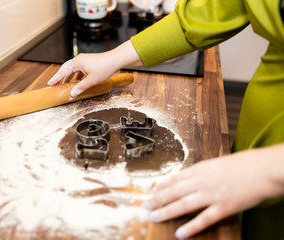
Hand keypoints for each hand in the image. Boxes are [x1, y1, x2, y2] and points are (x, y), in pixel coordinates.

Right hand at [47, 40, 142, 96]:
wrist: (115, 60)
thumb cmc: (104, 68)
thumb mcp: (91, 81)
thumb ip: (80, 87)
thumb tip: (72, 93)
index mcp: (77, 62)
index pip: (63, 71)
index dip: (56, 78)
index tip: (49, 84)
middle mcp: (78, 60)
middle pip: (66, 69)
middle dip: (60, 77)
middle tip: (54, 84)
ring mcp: (83, 60)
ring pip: (72, 69)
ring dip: (68, 77)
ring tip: (65, 85)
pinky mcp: (88, 62)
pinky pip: (78, 70)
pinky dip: (76, 76)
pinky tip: (77, 82)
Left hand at [142, 143, 283, 238]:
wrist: (260, 169)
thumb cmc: (241, 164)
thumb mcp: (216, 163)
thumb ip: (201, 171)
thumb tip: (188, 176)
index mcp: (200, 169)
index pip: (174, 178)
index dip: (161, 185)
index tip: (150, 191)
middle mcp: (201, 182)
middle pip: (174, 192)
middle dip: (157, 199)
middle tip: (144, 206)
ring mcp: (211, 195)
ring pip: (183, 205)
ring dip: (166, 212)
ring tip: (154, 217)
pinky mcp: (223, 207)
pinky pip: (203, 219)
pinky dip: (191, 227)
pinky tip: (180, 234)